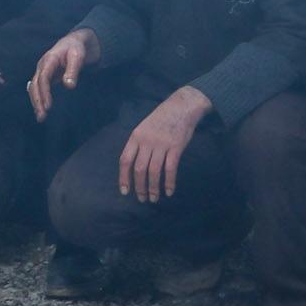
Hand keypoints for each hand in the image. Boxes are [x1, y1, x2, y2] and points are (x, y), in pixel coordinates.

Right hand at [27, 26, 98, 120]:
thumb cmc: (76, 48)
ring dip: (36, 102)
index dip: (44, 92)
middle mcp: (42, 66)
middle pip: (35, 85)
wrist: (73, 42)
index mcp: (49, 59)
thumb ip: (73, 70)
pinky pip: (38, 89)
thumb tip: (69, 86)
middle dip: (37, 101)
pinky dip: (38, 99)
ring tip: (41, 117)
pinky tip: (40, 110)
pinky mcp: (44, 76)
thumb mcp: (77, 56)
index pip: (43, 78)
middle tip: (42, 116)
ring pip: (34, 88)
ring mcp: (42, 71)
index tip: (48, 106)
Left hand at [118, 87, 208, 201]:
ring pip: (154, 171)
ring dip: (153, 188)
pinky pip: (170, 169)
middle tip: (142, 198)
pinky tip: (169, 192)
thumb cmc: (162, 118)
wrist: (182, 106)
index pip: (125, 160)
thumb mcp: (144, 127)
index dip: (123, 177)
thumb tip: (133, 166)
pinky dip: (169, 182)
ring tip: (154, 198)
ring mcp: (161, 144)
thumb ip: (138, 144)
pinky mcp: (175, 147)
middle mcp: (146, 141)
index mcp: (136, 136)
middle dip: (139, 187)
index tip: (125, 191)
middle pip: (139, 169)